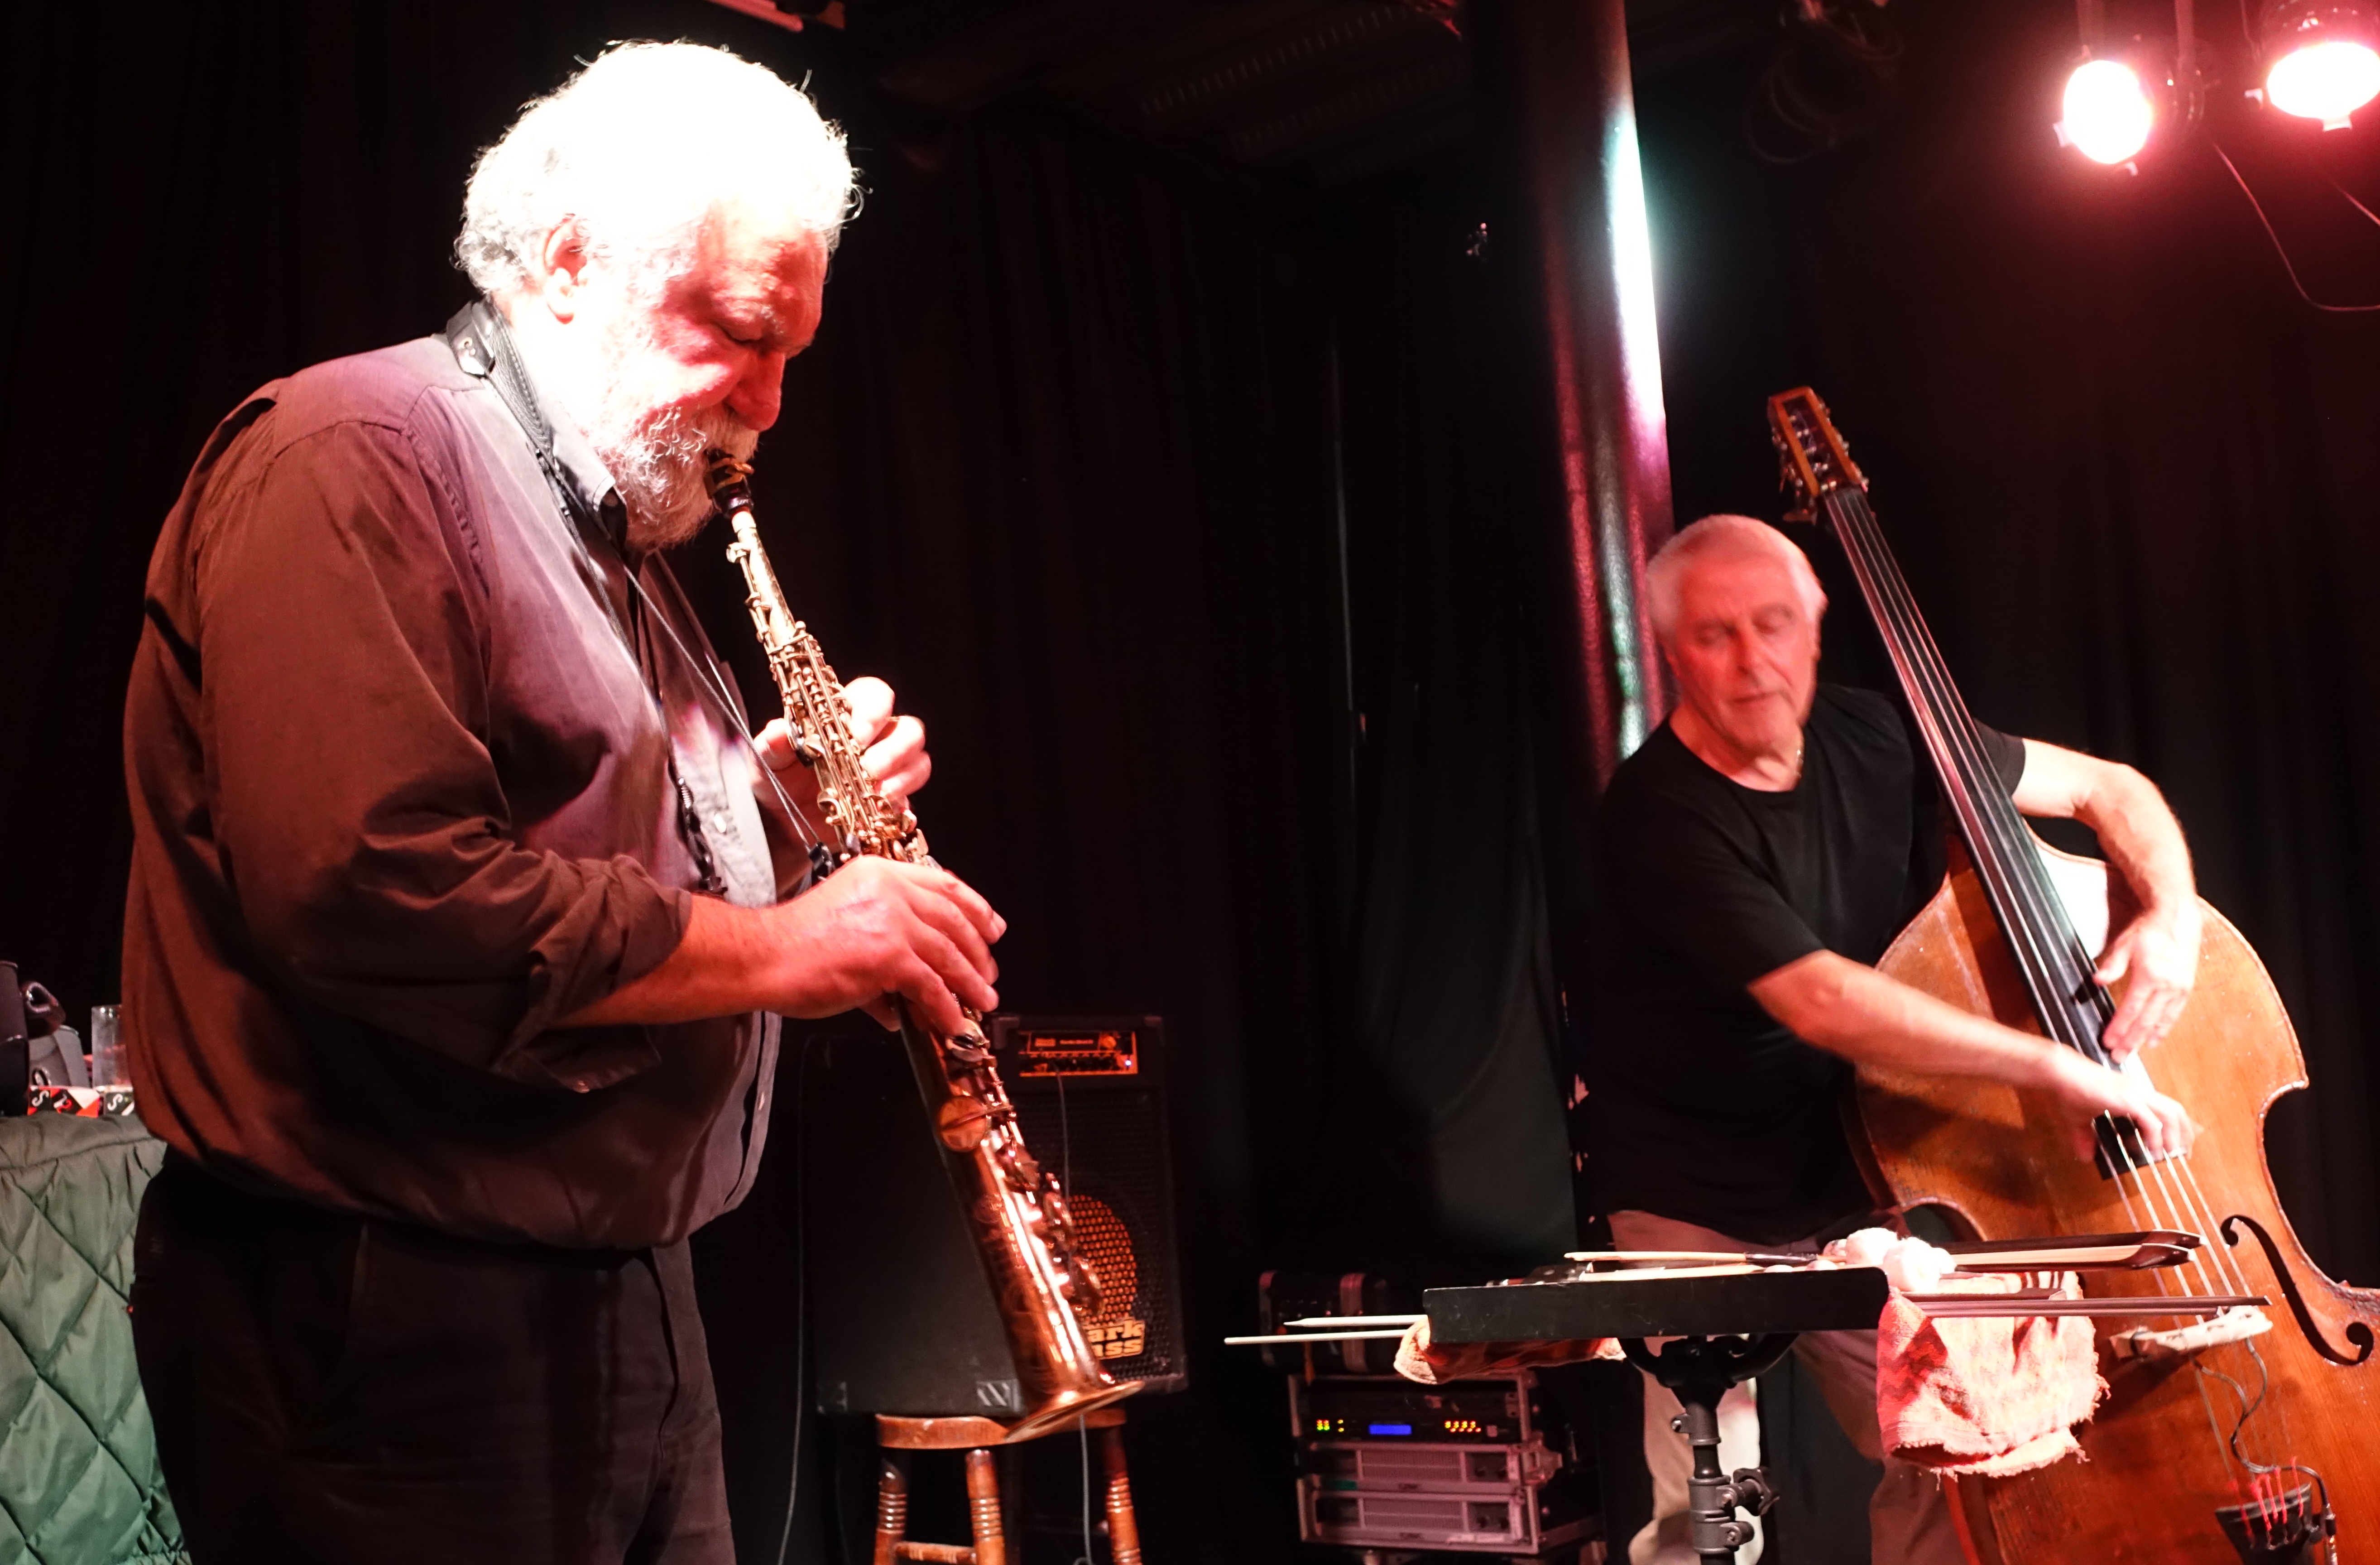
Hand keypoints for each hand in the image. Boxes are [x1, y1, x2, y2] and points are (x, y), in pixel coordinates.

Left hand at [757, 676, 931, 810]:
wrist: (781, 825)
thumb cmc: (777, 780)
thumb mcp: (767, 760)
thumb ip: (774, 743)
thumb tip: (780, 729)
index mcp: (846, 716)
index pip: (876, 696)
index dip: (875, 711)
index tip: (858, 734)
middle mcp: (875, 739)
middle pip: (909, 729)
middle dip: (893, 749)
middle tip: (867, 768)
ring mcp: (888, 771)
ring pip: (919, 761)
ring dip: (901, 777)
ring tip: (874, 792)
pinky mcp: (892, 802)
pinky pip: (911, 799)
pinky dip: (899, 804)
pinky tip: (877, 812)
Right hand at [758, 856, 1003, 1034]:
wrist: (763, 957)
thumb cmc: (794, 944)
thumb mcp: (845, 921)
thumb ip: (883, 943)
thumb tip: (909, 986)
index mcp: (879, 874)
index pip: (942, 884)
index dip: (975, 907)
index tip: (991, 926)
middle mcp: (890, 890)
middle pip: (953, 918)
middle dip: (978, 949)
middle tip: (989, 973)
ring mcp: (891, 921)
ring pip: (948, 953)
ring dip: (970, 982)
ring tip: (982, 1000)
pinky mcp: (889, 955)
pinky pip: (931, 986)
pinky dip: (946, 1008)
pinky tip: (952, 1022)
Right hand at [2046, 1049, 2196, 1160]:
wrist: (2060, 1071)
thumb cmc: (2068, 1088)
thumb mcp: (2080, 1117)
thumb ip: (2085, 1136)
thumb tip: (2084, 1156)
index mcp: (2132, 1092)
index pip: (2165, 1106)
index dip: (2177, 1124)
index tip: (2180, 1141)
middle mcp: (2138, 1091)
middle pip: (2175, 1110)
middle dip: (2184, 1132)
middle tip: (2182, 1152)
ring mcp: (2135, 1094)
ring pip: (2170, 1114)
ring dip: (2174, 1135)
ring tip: (2169, 1153)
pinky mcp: (2127, 1100)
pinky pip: (2152, 1121)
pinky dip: (2156, 1137)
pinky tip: (2151, 1148)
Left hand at [2095, 900, 2199, 1060]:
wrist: (2177, 919)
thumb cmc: (2150, 930)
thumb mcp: (2125, 944)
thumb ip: (2112, 965)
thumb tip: (2097, 980)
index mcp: (2149, 976)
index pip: (2130, 1010)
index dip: (2119, 1028)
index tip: (2109, 1042)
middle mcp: (2166, 986)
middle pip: (2146, 1021)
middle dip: (2131, 1040)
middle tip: (2119, 1056)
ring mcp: (2179, 988)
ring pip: (2161, 1020)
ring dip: (2147, 1038)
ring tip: (2135, 1052)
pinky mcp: (2186, 987)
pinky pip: (2175, 1013)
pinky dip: (2165, 1027)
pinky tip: (2157, 1038)